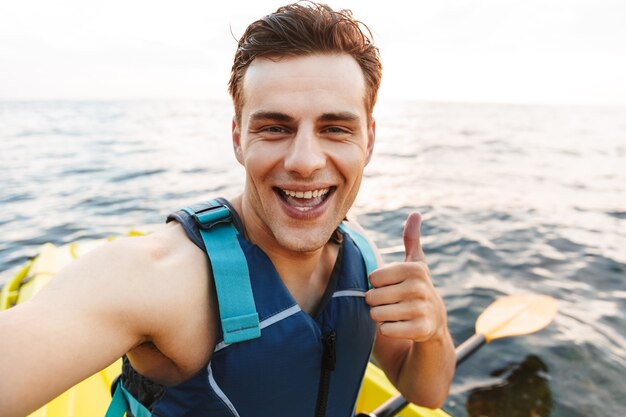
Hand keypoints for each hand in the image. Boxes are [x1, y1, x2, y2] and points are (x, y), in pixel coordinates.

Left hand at [365, 212, 445, 341]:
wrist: (435, 321)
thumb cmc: (416, 287)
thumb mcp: (415, 263)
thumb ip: (411, 238)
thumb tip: (416, 213)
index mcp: (414, 269)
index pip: (373, 278)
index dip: (376, 284)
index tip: (391, 286)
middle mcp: (419, 288)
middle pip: (372, 297)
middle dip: (376, 301)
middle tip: (391, 301)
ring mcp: (420, 310)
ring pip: (377, 314)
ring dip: (380, 316)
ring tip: (395, 312)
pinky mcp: (419, 330)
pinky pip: (386, 330)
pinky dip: (387, 329)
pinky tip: (400, 325)